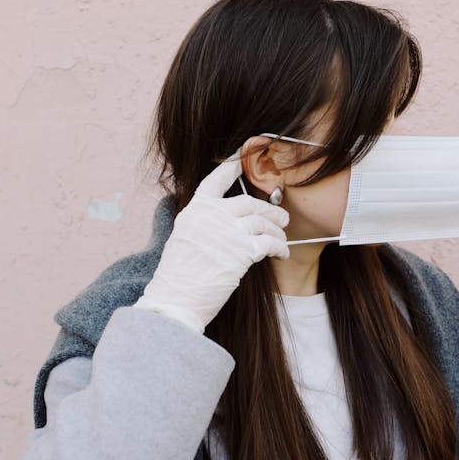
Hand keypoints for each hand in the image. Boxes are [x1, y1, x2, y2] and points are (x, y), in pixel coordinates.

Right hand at [134, 153, 289, 332]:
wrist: (175, 300)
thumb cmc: (178, 279)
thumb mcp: (185, 240)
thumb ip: (205, 225)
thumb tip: (230, 223)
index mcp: (194, 211)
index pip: (215, 180)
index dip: (231, 167)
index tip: (242, 159)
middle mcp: (212, 215)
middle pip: (249, 202)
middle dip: (269, 209)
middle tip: (281, 216)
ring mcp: (228, 231)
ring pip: (264, 221)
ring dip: (278, 228)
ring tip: (283, 236)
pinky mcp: (243, 250)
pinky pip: (270, 242)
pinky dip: (280, 247)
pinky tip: (282, 253)